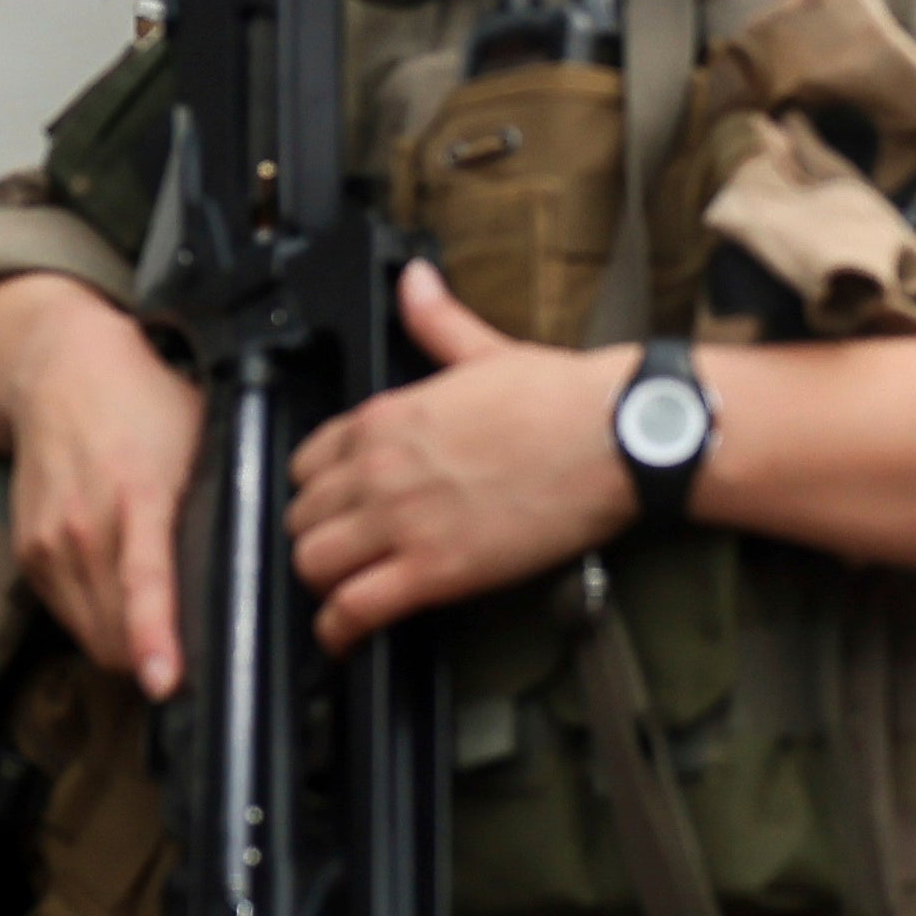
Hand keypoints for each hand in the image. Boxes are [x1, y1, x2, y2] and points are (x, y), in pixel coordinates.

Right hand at [0, 272, 203, 698]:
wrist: (58, 370)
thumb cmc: (143, 401)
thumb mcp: (202, 437)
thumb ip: (226, 496)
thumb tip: (269, 553)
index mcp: (136, 495)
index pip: (144, 582)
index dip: (154, 639)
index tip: (166, 682)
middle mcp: (83, 526)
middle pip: (115, 632)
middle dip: (155, 660)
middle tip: (196, 659)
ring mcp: (49, 544)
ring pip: (91, 635)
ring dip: (126, 648)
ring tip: (162, 633)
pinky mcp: (28, 554)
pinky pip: (69, 615)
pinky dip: (99, 622)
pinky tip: (125, 598)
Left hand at [282, 261, 634, 647]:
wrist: (614, 438)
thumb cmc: (562, 398)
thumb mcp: (485, 349)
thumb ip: (436, 321)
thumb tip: (415, 279)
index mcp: (388, 415)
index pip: (308, 459)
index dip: (316, 487)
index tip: (334, 503)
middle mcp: (380, 467)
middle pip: (301, 514)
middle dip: (315, 535)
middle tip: (343, 551)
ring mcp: (403, 520)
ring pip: (312, 562)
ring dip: (323, 580)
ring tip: (344, 590)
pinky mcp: (434, 570)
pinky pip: (354, 609)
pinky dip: (340, 629)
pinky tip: (345, 636)